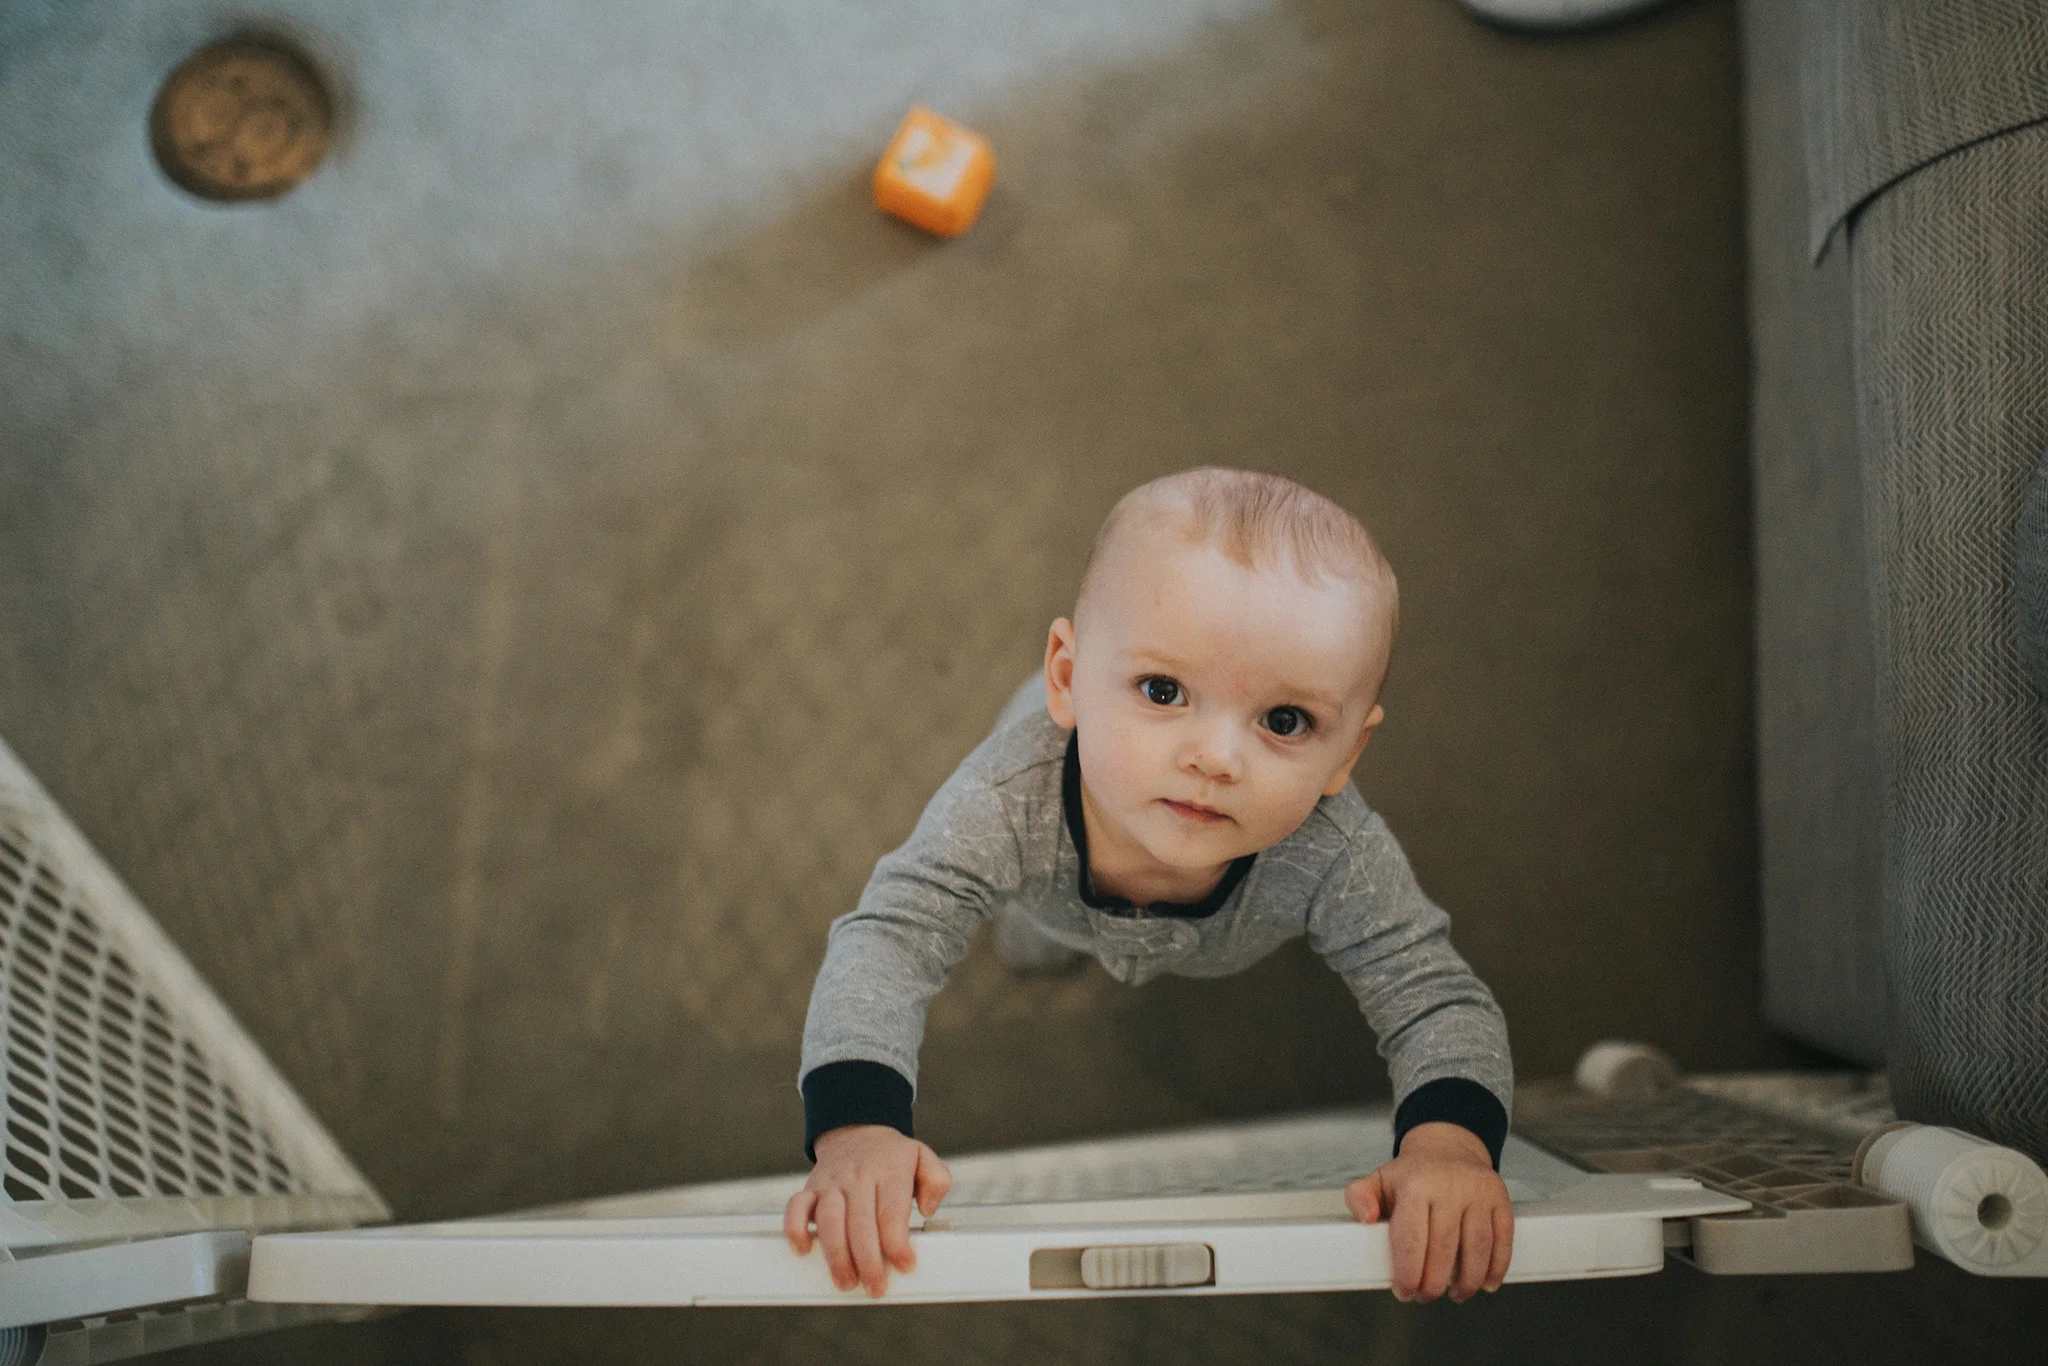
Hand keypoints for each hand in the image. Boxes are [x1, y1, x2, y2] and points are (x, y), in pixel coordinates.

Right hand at [782, 1125, 952, 1295]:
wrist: (857, 1131)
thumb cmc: (892, 1156)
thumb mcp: (923, 1157)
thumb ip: (936, 1180)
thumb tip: (928, 1209)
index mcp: (888, 1170)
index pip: (891, 1210)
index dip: (896, 1242)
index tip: (905, 1265)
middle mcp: (857, 1176)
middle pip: (860, 1222)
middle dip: (867, 1260)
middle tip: (876, 1287)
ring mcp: (831, 1182)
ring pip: (828, 1219)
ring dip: (836, 1255)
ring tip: (846, 1282)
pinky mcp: (810, 1188)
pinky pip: (795, 1207)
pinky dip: (795, 1229)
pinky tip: (804, 1250)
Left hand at [1344, 1122, 1513, 1302]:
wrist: (1447, 1148)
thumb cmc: (1412, 1175)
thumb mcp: (1379, 1180)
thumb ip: (1360, 1198)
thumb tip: (1365, 1219)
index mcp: (1416, 1184)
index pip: (1411, 1238)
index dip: (1408, 1272)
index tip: (1405, 1291)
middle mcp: (1450, 1186)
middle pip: (1445, 1248)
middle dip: (1435, 1283)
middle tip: (1426, 1296)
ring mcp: (1479, 1192)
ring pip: (1477, 1248)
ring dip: (1467, 1281)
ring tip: (1455, 1294)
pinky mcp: (1500, 1199)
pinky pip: (1503, 1239)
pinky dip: (1496, 1267)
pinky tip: (1485, 1284)